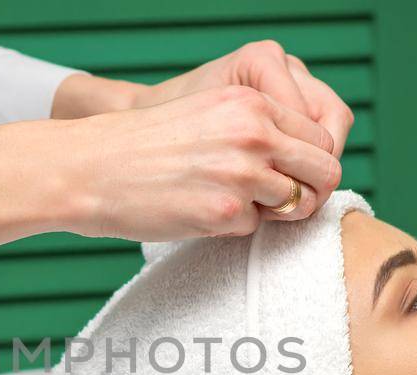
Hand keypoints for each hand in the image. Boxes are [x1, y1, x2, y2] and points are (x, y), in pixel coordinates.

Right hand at [135, 41, 353, 210]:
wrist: (92, 168)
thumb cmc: (146, 145)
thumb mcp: (208, 112)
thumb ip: (257, 125)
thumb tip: (306, 160)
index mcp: (251, 103)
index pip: (320, 138)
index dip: (309, 164)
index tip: (290, 177)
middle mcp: (254, 133)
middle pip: (325, 172)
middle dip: (310, 192)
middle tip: (281, 203)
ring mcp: (242, 174)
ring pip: (296, 204)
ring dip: (270, 211)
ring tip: (230, 203)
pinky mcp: (225, 212)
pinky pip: (254, 229)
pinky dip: (231, 227)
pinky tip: (197, 211)